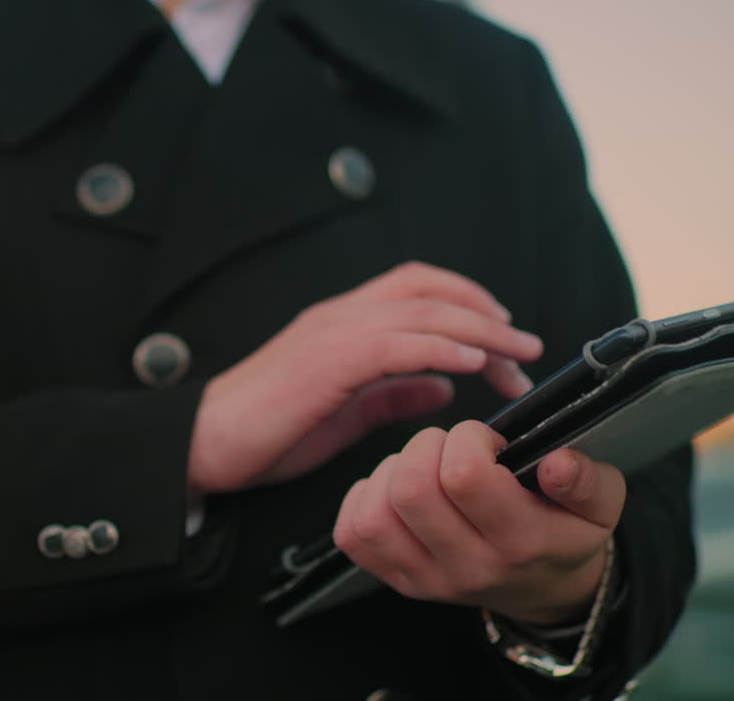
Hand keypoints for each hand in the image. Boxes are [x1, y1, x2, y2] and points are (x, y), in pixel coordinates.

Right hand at [188, 262, 542, 493]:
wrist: (205, 443)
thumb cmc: (268, 431)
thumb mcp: (345, 412)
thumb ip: (392, 392)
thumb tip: (444, 383)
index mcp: (345, 323)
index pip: (418, 288)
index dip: (469, 302)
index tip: (505, 338)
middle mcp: (341, 316)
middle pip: (430, 291)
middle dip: (488, 315)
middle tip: (528, 349)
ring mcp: (332, 334)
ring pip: (421, 311)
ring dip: (478, 329)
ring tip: (517, 355)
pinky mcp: (325, 363)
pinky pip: (395, 344)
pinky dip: (440, 347)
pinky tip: (472, 362)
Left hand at [332, 421, 624, 625]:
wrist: (547, 590)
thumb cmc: (566, 531)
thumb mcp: (602, 505)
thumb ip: (588, 481)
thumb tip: (558, 463)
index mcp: (521, 543)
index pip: (465, 477)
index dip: (468, 439)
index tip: (487, 441)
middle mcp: (468, 568)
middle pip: (411, 490)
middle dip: (426, 447)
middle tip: (452, 448)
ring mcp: (427, 580)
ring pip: (375, 514)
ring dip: (392, 472)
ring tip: (424, 466)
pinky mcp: (398, 581)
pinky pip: (352, 536)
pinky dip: (364, 498)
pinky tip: (396, 489)